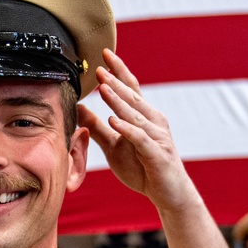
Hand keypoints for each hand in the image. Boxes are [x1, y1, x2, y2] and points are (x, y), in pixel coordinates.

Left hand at [77, 49, 198, 211]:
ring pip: (135, 115)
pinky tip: (114, 120)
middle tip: (98, 66)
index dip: (118, 71)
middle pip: (132, 97)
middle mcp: (153, 121)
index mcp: (143, 116)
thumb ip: (97, 127)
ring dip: (119, 101)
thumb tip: (78, 108)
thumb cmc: (143, 168)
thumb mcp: (113, 146)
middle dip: (115, 81)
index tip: (103, 54)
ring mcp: (157, 137)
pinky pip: (140, 139)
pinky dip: (127, 128)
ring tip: (102, 87)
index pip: (130, 88)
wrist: (168, 193)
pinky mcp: (157, 154)